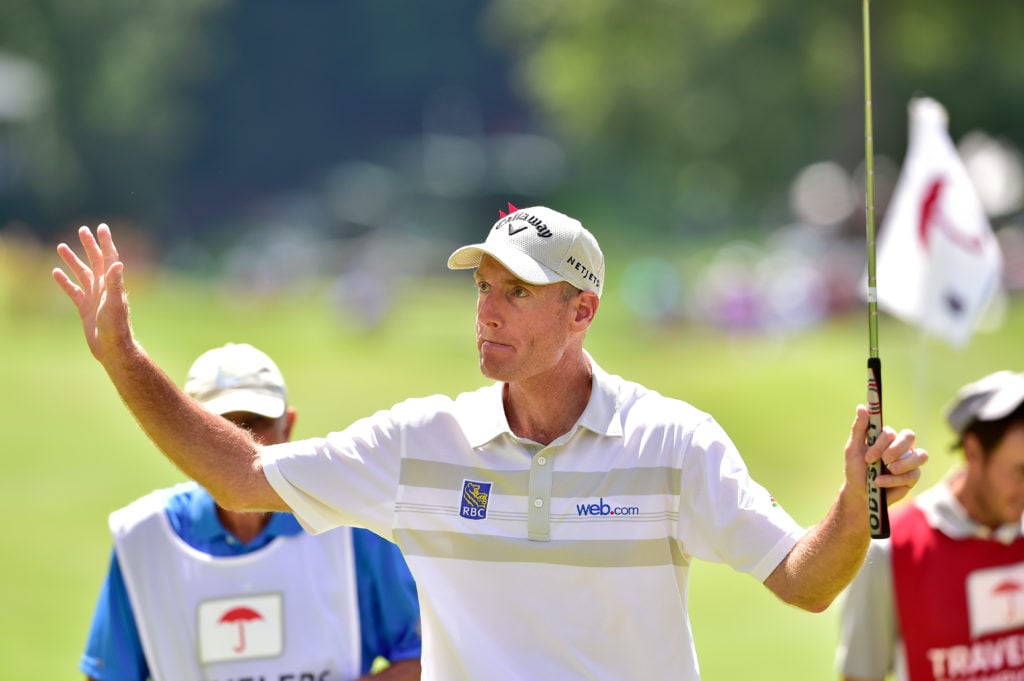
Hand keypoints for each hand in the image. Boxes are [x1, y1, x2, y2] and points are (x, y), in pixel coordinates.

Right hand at [52, 224, 133, 362]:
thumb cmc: (116, 326)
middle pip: (95, 261)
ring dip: (73, 260)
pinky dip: (64, 281)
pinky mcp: (85, 308)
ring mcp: (94, 297)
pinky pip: (73, 291)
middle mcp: (103, 288)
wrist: (112, 348)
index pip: (109, 258)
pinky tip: (55, 272)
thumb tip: (117, 262)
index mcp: (112, 284)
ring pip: (81, 274)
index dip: (105, 242)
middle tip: (82, 230)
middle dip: (89, 245)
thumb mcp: (115, 302)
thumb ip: (115, 283)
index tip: (101, 227)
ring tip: (61, 246)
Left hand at [845, 405, 926, 505]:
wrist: (859, 492)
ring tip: (885, 471)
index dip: (881, 443)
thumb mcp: (853, 449)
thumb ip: (859, 428)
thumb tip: (862, 407)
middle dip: (896, 448)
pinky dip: (895, 479)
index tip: (868, 456)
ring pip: (921, 455)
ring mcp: (908, 461)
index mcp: (885, 437)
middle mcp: (900, 446)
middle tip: (884, 460)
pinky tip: (881, 482)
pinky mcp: (912, 477)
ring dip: (903, 464)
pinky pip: (914, 474)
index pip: (890, 432)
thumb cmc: (856, 469)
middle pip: (910, 436)